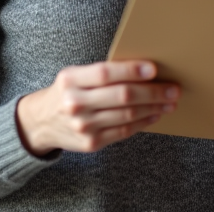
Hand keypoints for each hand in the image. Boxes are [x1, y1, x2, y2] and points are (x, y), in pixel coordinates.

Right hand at [15, 60, 179, 155]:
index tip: (154, 69)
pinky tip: (155, 115)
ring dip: (154, 108)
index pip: (105, 73)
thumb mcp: (74, 75)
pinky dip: (143, 122)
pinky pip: (124, 132)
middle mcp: (75, 104)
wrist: (40, 123)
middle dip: (153, 92)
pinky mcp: (91, 143)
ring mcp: (83, 126)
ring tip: (170, 102)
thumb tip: (143, 69)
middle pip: (122, 96)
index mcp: (71, 80)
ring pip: (127, 116)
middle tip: (173, 89)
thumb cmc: (66, 92)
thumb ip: (101, 73)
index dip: (131, 70)